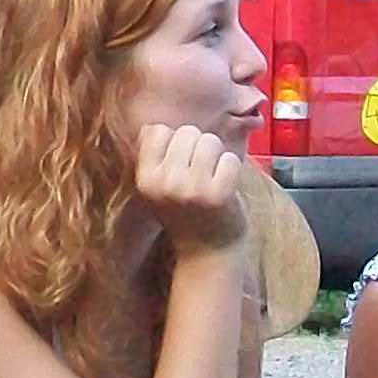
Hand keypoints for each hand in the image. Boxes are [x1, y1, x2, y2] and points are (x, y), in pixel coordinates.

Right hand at [131, 123, 250, 255]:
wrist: (207, 251)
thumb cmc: (185, 212)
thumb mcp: (158, 187)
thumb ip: (153, 156)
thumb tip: (151, 126)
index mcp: (145, 179)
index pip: (158, 131)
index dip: (174, 142)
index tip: (179, 164)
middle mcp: (164, 184)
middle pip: (188, 132)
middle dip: (198, 147)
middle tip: (199, 174)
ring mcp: (191, 190)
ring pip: (210, 141)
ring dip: (217, 157)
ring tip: (212, 179)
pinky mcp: (218, 195)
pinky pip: (230, 159)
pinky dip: (232, 170)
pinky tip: (225, 188)